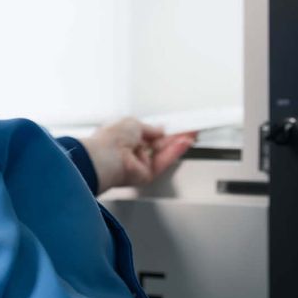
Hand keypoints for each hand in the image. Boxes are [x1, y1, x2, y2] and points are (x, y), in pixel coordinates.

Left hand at [80, 117, 194, 191]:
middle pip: (158, 144)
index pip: (146, 134)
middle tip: (189, 130)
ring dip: (178, 143)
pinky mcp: (147, 175)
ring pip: (163, 153)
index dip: (161, 130)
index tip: (174, 125)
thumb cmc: (110, 139)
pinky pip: (164, 162)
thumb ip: (150, 128)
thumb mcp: (133, 123)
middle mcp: (131, 152)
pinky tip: (185, 143)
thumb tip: (159, 129)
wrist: (106, 158)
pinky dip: (175, 152)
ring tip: (192, 134)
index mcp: (123, 137)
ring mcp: (139, 164)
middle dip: (174, 136)